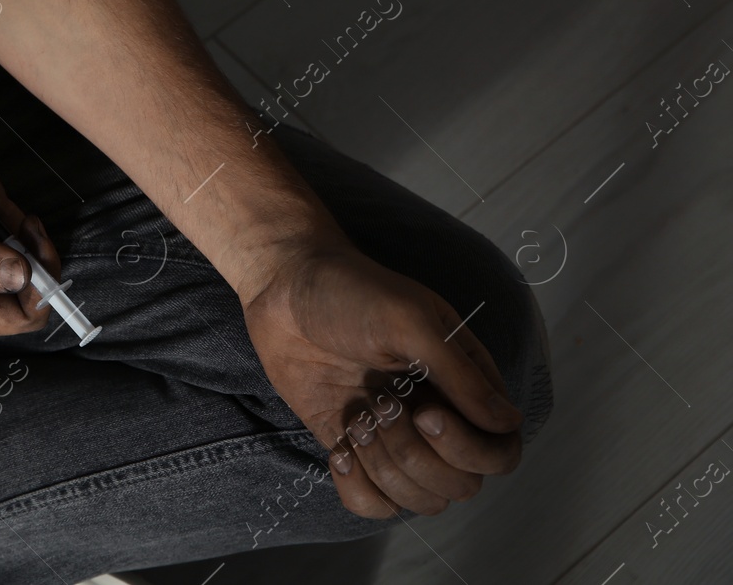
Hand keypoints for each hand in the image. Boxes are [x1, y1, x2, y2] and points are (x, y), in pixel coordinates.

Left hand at [241, 243, 524, 517]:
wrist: (284, 287)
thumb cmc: (351, 291)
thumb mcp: (410, 321)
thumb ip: (461, 375)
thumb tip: (507, 424)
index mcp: (465, 384)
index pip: (500, 452)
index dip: (468, 449)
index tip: (424, 410)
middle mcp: (438, 416)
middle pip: (461, 485)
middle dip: (416, 456)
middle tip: (380, 404)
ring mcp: (396, 437)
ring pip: (420, 500)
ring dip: (384, 468)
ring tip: (357, 417)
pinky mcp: (354, 447)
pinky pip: (373, 504)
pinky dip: (357, 488)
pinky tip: (339, 447)